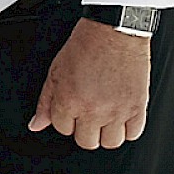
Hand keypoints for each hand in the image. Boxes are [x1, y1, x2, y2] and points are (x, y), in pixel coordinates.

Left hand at [28, 20, 150, 150]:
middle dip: (85, 129)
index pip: (63, 129)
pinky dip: (129, 128)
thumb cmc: (86, 45)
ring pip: (110, 143)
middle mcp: (92, 110)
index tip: (73, 109)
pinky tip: (123, 116)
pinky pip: (134, 134)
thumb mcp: (56, 71)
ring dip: (107, 133)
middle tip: (89, 113)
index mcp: (69, 102)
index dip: (66, 119)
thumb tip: (36, 124)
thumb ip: (46, 102)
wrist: (114, 30)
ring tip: (107, 118)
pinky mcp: (137, 106)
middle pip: (86, 142)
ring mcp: (116, 111)